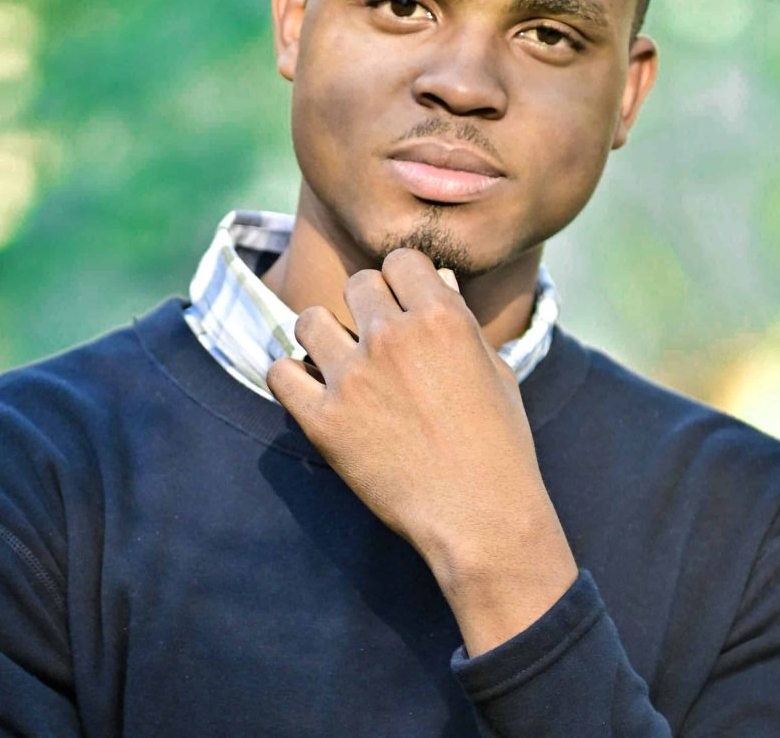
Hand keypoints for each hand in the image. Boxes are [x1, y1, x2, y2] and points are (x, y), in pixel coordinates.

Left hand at [266, 248, 576, 653]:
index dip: (403, 279)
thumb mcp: (494, 370)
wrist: (482, 519)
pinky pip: (280, 373)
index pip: (401, 259)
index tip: (403, 302)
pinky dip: (293, 377)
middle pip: (357, 284)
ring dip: (323, 334)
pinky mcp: (323, 420)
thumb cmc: (499, 445)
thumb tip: (437, 279)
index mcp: (441, 316)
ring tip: (337, 359)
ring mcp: (352, 377)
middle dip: (368, 304)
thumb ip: (459, 319)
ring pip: (309, 319)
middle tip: (376, 338)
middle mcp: (392, 337)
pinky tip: (312, 390)